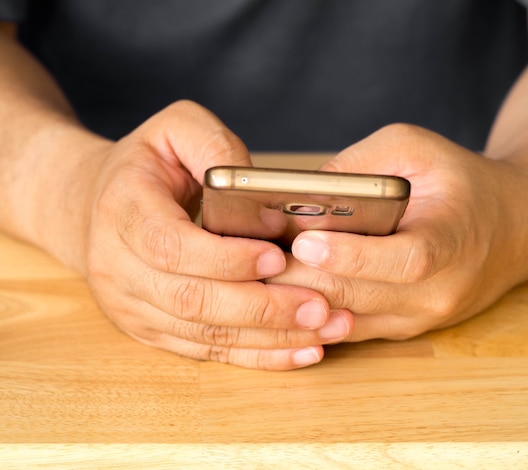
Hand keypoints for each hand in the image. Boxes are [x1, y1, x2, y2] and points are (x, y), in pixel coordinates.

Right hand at [79, 101, 351, 368]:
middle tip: (319, 306)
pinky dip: (256, 355)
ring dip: (268, 337)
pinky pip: (206, 352)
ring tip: (324, 331)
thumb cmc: (146, 165)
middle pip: (190, 300)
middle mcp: (117, 266)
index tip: (276, 257)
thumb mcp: (175, 129)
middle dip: (260, 307)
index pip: (170, 245)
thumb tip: (258, 192)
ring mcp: (130, 305)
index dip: (224, 258)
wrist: (93, 206)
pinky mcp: (150, 330)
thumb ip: (214, 146)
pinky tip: (300, 352)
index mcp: (122, 209)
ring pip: (203, 335)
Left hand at [269, 124, 527, 341]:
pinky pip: (353, 330)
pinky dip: (317, 315)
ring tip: (260, 278)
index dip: (352, 256)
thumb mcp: (415, 149)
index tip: (305, 243)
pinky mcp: (408, 328)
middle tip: (256, 262)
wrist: (513, 226)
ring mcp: (423, 317)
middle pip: (362, 296)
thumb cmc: (461, 181)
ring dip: (302, 302)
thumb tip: (301, 194)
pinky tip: (285, 296)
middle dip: (304, 280)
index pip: (404, 260)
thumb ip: (362, 165)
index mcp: (452, 242)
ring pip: (350, 320)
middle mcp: (440, 291)